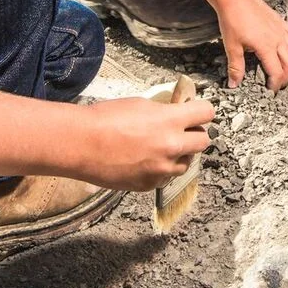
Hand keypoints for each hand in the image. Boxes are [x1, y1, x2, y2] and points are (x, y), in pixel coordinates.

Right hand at [75, 96, 213, 190]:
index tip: (198, 111)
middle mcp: (171, 146)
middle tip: (181, 130)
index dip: (202, 110)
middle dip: (194, 134)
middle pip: (203, 141)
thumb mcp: (140, 104)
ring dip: (179, 155)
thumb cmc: (105, 119)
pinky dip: (160, 169)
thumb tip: (176, 113)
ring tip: (159, 147)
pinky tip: (143, 160)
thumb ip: (164, 111)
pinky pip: (165, 177)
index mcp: (170, 121)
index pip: (206, 113)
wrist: (81, 144)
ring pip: (186, 163)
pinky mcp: (149, 184)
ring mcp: (161, 168)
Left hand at [212, 0, 287, 90]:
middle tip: (279, 84)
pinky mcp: (281, 21)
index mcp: (266, 47)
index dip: (275, 84)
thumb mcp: (231, 46)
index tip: (270, 90)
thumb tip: (234, 84)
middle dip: (286, 77)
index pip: (277, 72)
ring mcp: (281, 29)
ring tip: (286, 70)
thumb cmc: (232, 20)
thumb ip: (236, 67)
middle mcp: (278, 39)